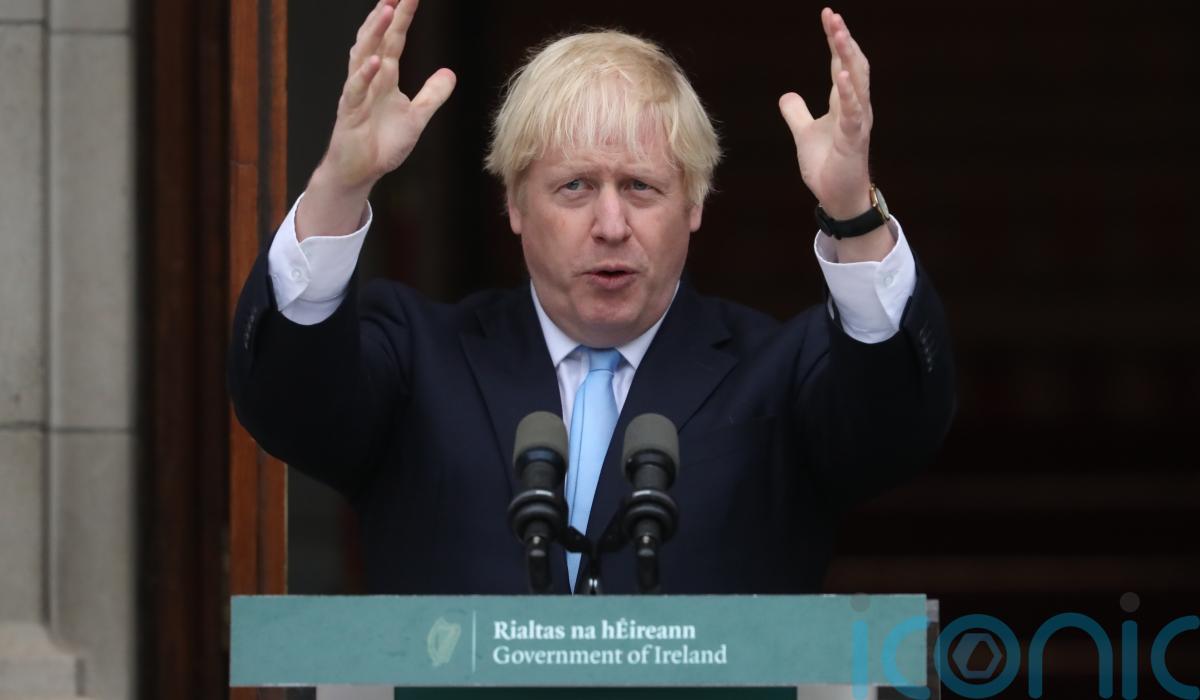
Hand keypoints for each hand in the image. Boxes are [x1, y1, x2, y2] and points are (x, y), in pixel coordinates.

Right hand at [321, 0, 455, 191]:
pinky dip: (364, 74)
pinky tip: (374, 60)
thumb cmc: (382, 143)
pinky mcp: (349, 112)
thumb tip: (450, 73)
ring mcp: (357, 93)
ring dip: (373, 33)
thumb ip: (432, 95)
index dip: (403, 18)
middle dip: (387, 15)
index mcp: (384, 77)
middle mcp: (369, 78)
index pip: (394, 40)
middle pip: (378, 39)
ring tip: (385, 11)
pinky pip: (355, 89)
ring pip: (362, 55)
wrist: (360, 171)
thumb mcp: (416, 117)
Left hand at [778, 8, 872, 219]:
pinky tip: (843, 75)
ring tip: (838, 34)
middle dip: (843, 39)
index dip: (835, 40)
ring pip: (857, 82)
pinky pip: (854, 113)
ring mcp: (857, 123)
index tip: (828, 16)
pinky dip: (850, 93)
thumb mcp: (805, 134)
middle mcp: (856, 107)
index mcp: (845, 103)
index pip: (841, 64)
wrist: (837, 197)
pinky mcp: (854, 140)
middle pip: (853, 65)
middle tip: (833, 16)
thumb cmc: (828, 165)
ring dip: (848, 57)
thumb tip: (786, 95)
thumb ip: (797, 113)